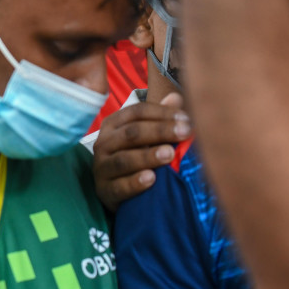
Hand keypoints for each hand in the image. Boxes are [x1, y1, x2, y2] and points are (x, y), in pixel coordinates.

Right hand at [92, 93, 191, 211]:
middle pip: (131, 133)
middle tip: (185, 132)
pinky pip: (119, 186)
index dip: (162, 113)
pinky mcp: (104, 190)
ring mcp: (102, 167)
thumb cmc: (133, 156)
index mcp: (113, 125)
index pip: (136, 112)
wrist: (115, 190)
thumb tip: (176, 97)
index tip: (186, 118)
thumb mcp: (145, 136)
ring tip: (169, 154)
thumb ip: (159, 118)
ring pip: (124, 159)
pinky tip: (151, 179)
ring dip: (148, 156)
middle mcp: (103, 143)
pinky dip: (135, 182)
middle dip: (160, 131)